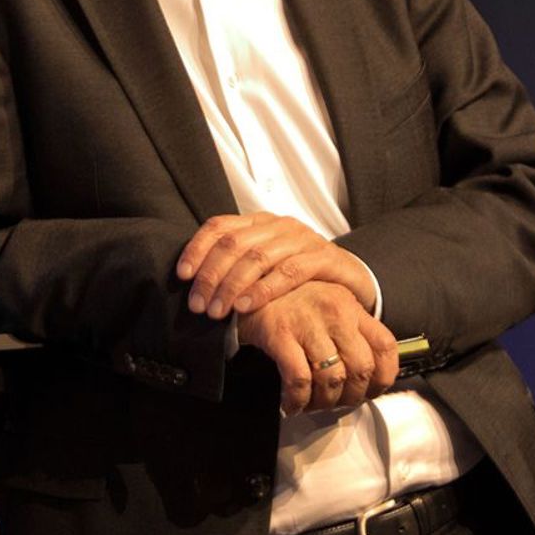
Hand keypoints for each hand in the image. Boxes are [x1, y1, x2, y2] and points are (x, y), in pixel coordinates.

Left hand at [175, 212, 375, 320]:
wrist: (352, 278)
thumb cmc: (302, 276)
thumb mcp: (265, 267)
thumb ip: (236, 267)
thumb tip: (194, 285)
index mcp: (260, 222)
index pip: (219, 226)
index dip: (197, 248)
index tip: (182, 275)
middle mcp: (279, 225)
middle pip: (234, 244)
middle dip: (211, 276)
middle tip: (198, 305)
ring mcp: (302, 239)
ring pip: (257, 258)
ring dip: (232, 287)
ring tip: (218, 312)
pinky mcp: (323, 257)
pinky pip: (289, 272)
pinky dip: (263, 289)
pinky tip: (246, 305)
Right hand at [236, 282, 398, 415]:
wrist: (243, 285)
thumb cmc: (286, 301)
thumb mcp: (325, 307)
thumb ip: (347, 331)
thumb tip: (364, 374)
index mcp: (350, 306)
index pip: (386, 346)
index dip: (384, 377)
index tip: (370, 392)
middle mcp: (335, 311)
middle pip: (362, 368)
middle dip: (352, 397)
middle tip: (337, 403)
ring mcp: (308, 321)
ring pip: (333, 378)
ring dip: (324, 402)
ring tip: (312, 404)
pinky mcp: (280, 333)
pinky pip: (300, 380)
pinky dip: (298, 400)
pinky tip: (292, 404)